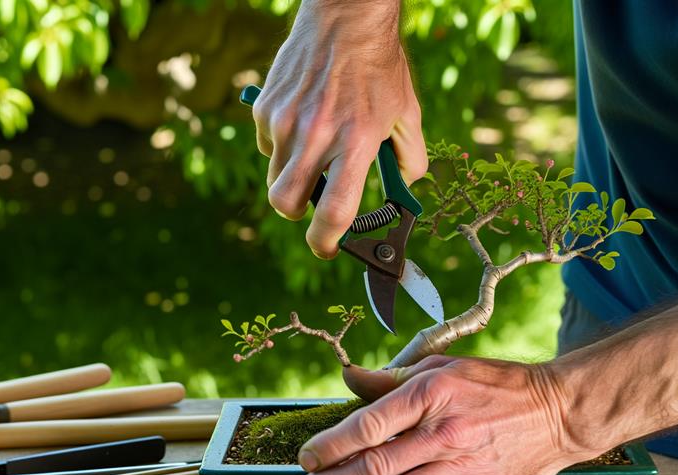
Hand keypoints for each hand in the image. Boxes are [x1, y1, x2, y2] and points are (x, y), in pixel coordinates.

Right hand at [253, 0, 427, 258]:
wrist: (346, 16)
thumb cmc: (380, 65)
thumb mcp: (407, 110)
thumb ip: (411, 156)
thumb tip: (405, 187)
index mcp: (356, 142)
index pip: (333, 212)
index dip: (326, 242)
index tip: (327, 248)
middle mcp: (316, 135)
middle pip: (286, 203)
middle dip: (297, 212)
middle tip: (312, 202)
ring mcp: (286, 121)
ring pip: (275, 175)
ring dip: (292, 175)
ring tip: (315, 148)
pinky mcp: (267, 107)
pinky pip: (268, 144)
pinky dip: (282, 144)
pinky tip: (303, 120)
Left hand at [293, 356, 602, 474]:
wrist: (558, 411)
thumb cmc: (496, 384)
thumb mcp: (442, 366)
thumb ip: (391, 378)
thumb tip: (348, 377)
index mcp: (430, 395)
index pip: (369, 424)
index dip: (332, 444)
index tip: (308, 456)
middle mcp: (443, 433)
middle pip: (376, 465)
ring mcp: (461, 467)